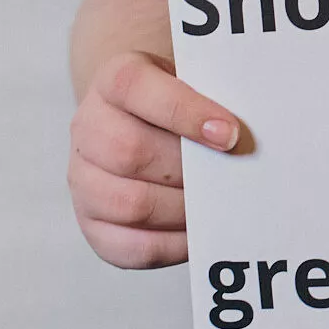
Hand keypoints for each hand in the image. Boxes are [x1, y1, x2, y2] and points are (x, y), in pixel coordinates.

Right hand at [68, 48, 239, 268]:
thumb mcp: (193, 80)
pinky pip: (128, 247)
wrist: (141, 120)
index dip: (185, 112)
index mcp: (114, 81)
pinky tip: (201, 230)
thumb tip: (245, 133)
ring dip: (183, 208)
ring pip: (128, 204)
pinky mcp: (92, 224)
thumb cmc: (180, 101)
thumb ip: (213, 95)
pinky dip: (171, 245)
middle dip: (189, 169)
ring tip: (219, 203)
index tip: (230, 134)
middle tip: (229, 176)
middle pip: (129, 152)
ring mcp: (83, 179)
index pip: (136, 88)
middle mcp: (89, 127)